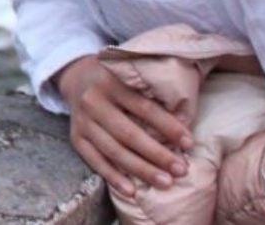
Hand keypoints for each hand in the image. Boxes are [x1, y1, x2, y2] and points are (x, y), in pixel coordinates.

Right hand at [55, 55, 192, 196]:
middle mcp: (93, 101)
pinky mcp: (76, 137)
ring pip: (113, 151)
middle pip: (128, 133)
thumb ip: (151, 93)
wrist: (77, 78)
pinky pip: (95, 161)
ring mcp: (82, 121)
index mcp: (110, 82)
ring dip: (140, 170)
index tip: (188, 143)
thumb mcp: (130, 75)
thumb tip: (184, 121)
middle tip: (181, 170)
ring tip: (165, 182)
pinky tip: (131, 191)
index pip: (144, 108)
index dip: (167, 127)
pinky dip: (113, 177)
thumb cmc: (115, 78)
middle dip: (157, 154)